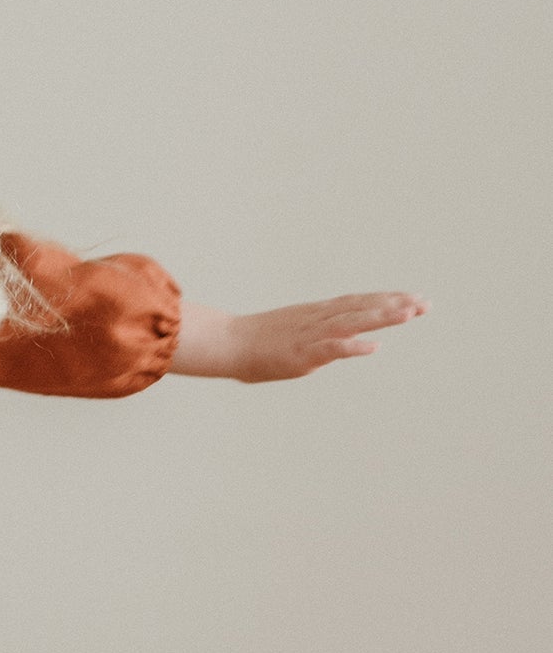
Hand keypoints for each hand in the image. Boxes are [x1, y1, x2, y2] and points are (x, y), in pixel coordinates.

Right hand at [172, 292, 426, 381]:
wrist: (226, 343)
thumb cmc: (251, 345)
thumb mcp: (288, 337)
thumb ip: (312, 343)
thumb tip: (323, 354)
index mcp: (316, 313)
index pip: (358, 302)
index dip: (386, 298)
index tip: (412, 298)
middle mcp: (318, 319)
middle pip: (363, 307)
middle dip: (395, 304)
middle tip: (426, 303)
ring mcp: (311, 334)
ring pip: (353, 322)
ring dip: (383, 317)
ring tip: (411, 313)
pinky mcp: (301, 353)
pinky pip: (332, 349)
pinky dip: (354, 347)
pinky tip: (375, 347)